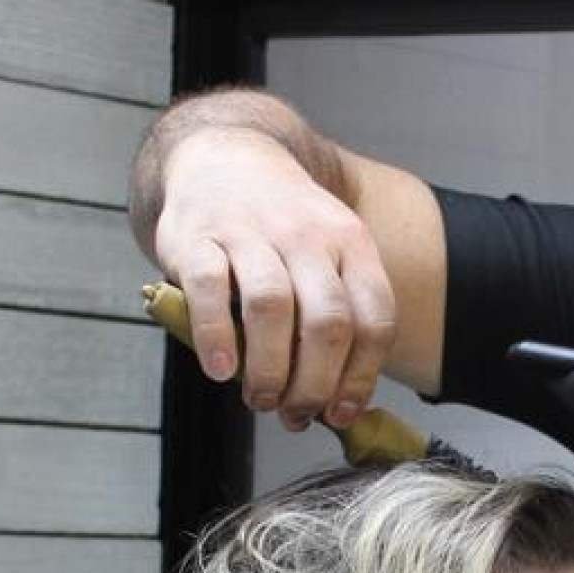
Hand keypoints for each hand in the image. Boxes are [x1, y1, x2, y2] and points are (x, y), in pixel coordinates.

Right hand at [148, 125, 397, 425]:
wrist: (223, 158)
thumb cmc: (281, 231)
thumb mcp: (326, 256)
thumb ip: (333, 319)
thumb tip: (331, 407)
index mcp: (351, 244)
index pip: (374, 318)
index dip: (361, 377)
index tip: (341, 414)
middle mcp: (307, 236)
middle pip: (328, 321)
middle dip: (314, 384)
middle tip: (294, 414)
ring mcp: (252, 232)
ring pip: (272, 307)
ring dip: (269, 369)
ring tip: (260, 399)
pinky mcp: (198, 236)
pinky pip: (210, 289)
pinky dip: (216, 337)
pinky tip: (221, 370)